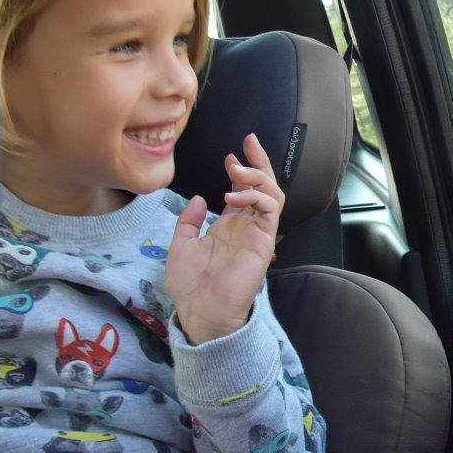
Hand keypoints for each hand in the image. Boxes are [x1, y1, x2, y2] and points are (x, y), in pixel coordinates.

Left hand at [166, 134, 284, 343]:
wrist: (200, 310)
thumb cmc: (190, 284)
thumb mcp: (180, 244)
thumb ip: (189, 219)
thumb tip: (199, 198)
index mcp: (228, 226)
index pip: (242, 191)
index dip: (240, 170)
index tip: (231, 155)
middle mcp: (246, 226)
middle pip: (262, 187)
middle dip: (258, 162)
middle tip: (249, 142)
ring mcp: (257, 233)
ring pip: (272, 194)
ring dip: (257, 176)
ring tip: (236, 170)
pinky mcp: (263, 241)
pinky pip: (270, 210)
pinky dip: (256, 196)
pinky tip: (234, 196)